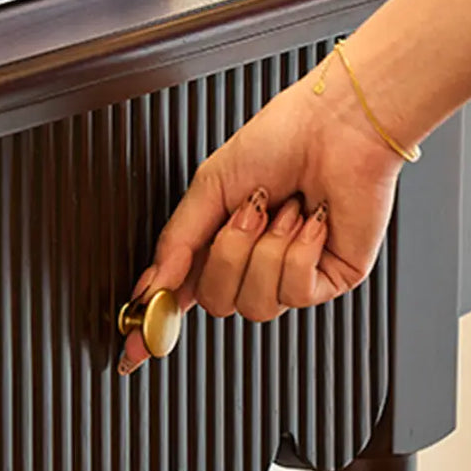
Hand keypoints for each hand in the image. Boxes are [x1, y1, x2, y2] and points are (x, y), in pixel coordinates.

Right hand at [118, 72, 405, 374]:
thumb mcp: (210, 185)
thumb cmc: (284, 138)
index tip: (132, 347)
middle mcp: (252, 265)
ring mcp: (290, 277)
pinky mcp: (328, 280)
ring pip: (255, 305)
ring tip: (283, 210)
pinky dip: (298, 251)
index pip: (179, 297)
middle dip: (226, 255)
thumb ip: (176, 241)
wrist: (339, 124)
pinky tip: (311, 220)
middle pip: (215, 304)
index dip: (154, 325)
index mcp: (218, 243)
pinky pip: (294, 292)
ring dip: (265, 249)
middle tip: (247, 211)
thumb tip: (152, 286)